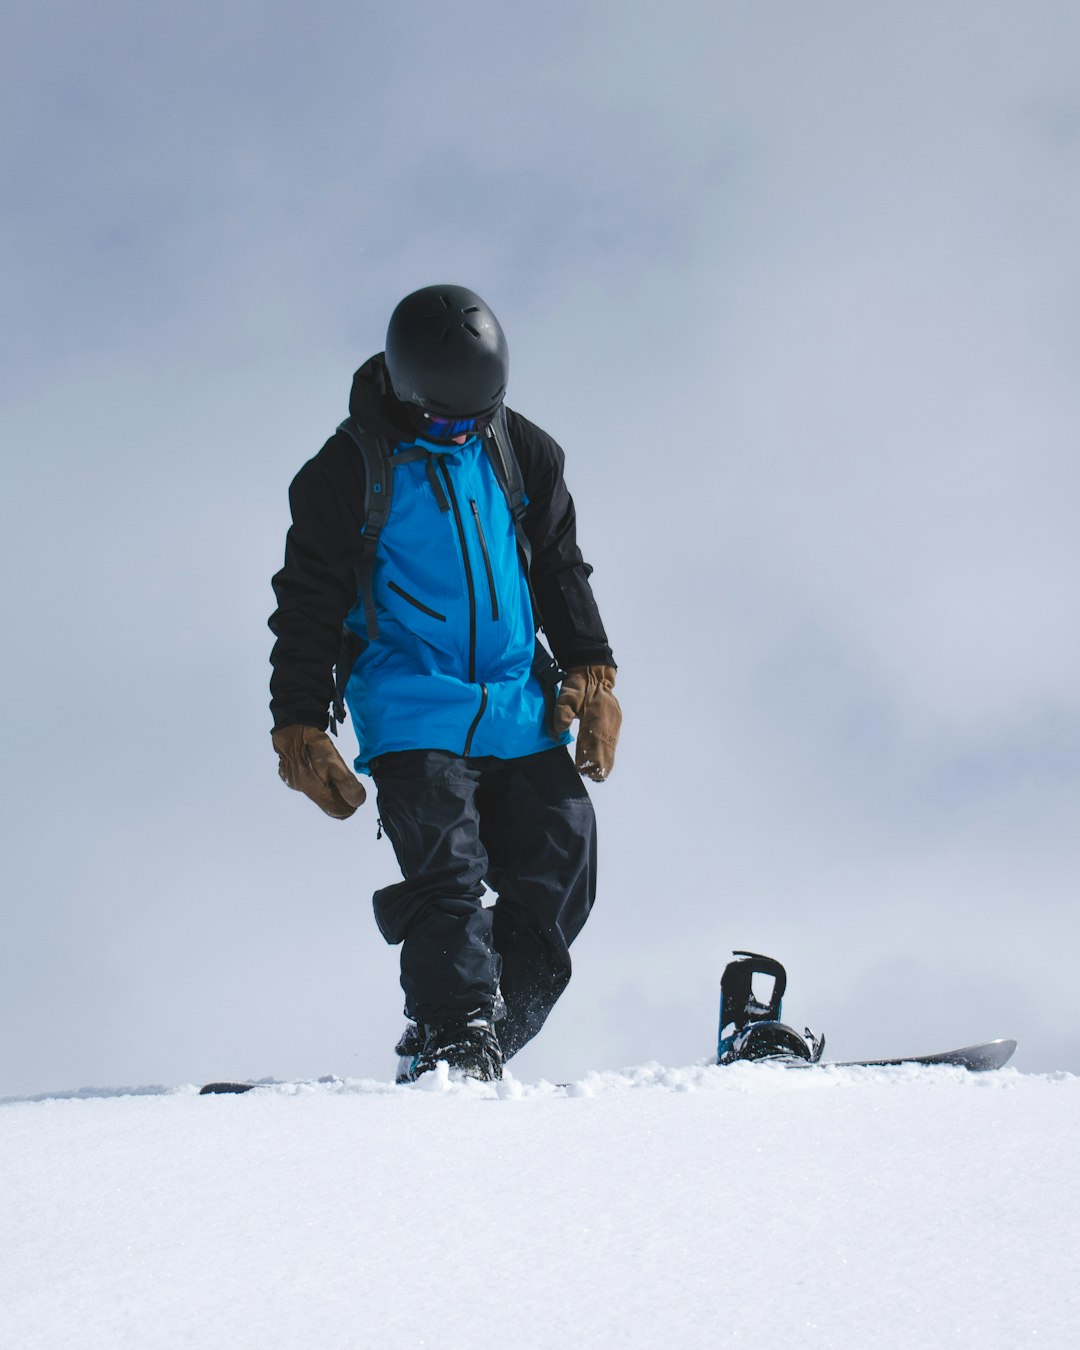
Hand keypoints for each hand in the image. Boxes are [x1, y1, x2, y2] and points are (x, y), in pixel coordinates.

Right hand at [272, 725, 366, 818]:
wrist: (294, 726)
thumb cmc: (314, 744)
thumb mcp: (336, 764)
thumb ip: (347, 784)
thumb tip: (357, 801)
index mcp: (313, 789)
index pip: (333, 810)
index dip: (346, 809)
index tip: (355, 804)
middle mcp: (300, 788)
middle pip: (324, 801)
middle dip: (338, 798)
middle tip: (351, 790)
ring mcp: (292, 780)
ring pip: (315, 791)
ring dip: (327, 788)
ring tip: (337, 778)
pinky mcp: (288, 771)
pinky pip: (305, 781)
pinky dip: (316, 780)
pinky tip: (321, 770)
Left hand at [551, 665, 621, 780]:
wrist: (594, 670)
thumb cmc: (578, 685)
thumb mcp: (566, 696)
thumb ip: (561, 714)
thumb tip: (558, 733)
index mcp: (595, 716)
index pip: (593, 743)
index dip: (590, 757)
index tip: (584, 770)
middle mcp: (608, 721)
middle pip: (605, 747)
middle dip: (599, 764)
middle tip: (593, 778)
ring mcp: (614, 720)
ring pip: (611, 745)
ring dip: (606, 759)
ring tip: (600, 775)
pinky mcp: (616, 719)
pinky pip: (613, 739)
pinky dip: (609, 751)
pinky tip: (606, 761)